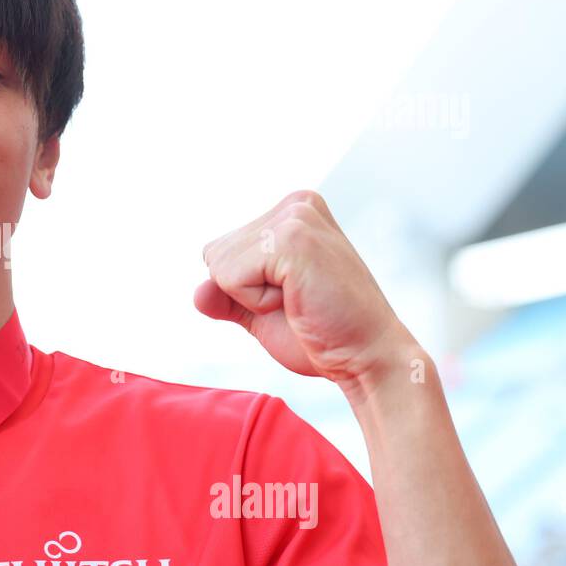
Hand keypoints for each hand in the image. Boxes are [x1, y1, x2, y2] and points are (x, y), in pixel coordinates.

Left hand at [194, 189, 414, 389]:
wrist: (367, 360)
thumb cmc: (320, 336)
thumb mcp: (260, 312)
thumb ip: (225, 297)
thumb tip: (198, 292)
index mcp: (292, 212)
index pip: (220, 251)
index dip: (243, 289)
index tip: (292, 297)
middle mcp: (296, 204)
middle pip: (215, 254)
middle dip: (245, 292)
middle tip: (298, 303)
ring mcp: (296, 217)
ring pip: (219, 266)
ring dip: (252, 298)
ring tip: (301, 301)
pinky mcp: (293, 239)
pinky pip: (231, 278)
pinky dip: (256, 302)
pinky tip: (299, 301)